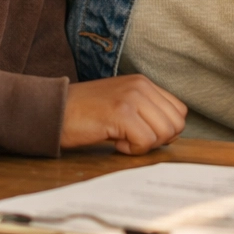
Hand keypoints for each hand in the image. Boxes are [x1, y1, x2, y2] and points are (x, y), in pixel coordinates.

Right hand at [60, 75, 186, 154]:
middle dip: (157, 140)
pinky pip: (145, 141)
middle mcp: (141, 86)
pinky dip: (131, 150)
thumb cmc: (86, 114)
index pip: (179, 111)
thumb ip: (146, 112)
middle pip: (176, 124)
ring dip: (143, 145)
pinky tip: (114, 142)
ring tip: (120, 139)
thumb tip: (172, 134)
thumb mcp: (122, 105)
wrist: (54, 111)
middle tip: (131, 139)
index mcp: (144, 83)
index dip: (164, 131)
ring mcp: (132, 97)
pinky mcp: (122, 112)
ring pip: (164, 133)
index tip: (141, 134)